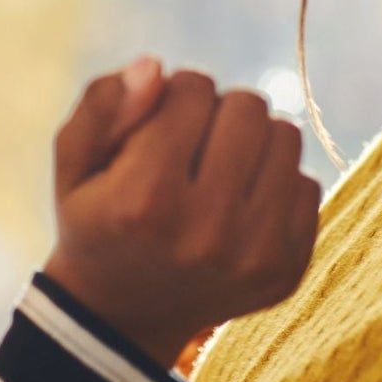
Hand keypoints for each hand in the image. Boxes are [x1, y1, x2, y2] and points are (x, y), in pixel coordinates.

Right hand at [44, 65, 320, 367]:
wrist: (123, 316)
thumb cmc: (95, 218)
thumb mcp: (73, 159)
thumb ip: (102, 102)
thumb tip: (156, 66)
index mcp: (143, 200)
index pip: (192, 88)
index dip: (173, 92)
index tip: (157, 123)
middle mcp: (204, 232)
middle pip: (248, 106)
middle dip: (218, 110)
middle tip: (191, 142)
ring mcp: (252, 256)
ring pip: (286, 137)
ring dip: (252, 140)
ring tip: (217, 166)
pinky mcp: (286, 270)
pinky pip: (307, 184)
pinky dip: (274, 183)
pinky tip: (238, 204)